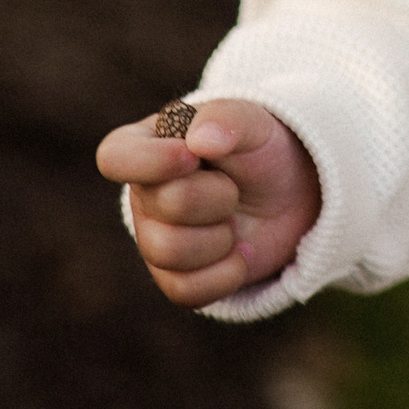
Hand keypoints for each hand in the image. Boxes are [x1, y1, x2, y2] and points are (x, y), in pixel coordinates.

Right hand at [96, 99, 320, 307]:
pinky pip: (186, 290)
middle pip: (163, 206)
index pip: (115, 156)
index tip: (192, 157)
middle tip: (235, 186)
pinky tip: (241, 252)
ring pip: (170, 252)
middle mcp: (144, 195)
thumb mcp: (255, 121)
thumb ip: (228, 118)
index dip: (151, 162)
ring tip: (236, 217)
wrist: (292, 194)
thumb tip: (198, 139)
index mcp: (150, 144)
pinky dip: (226, 272)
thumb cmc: (263, 148)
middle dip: (217, 196)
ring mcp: (155, 239)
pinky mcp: (175, 278)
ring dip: (221, 235)